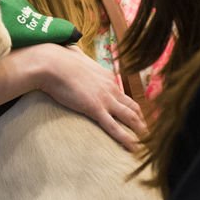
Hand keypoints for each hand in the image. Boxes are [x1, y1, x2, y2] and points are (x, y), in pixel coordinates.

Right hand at [28, 44, 146, 151]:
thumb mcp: (73, 56)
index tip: (136, 119)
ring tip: (148, 145)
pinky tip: (134, 149)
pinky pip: (115, 128)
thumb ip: (77, 56)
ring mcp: (105, 98)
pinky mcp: (95, 108)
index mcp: (106, 77)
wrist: (52, 63)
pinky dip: (127, 140)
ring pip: (130, 118)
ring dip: (141, 132)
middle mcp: (111, 88)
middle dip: (142, 122)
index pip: (124, 96)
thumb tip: (72, 50)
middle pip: (133, 107)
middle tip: (147, 135)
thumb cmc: (58, 59)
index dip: (132, 109)